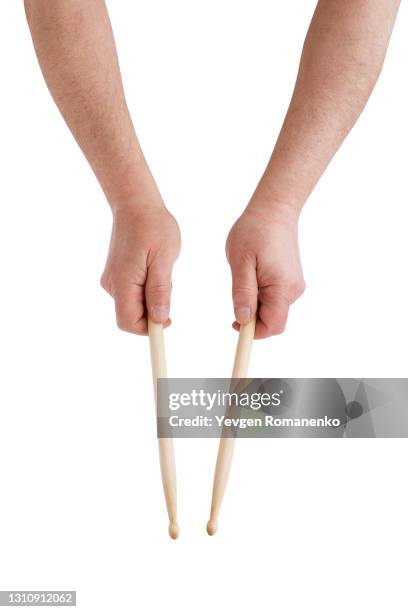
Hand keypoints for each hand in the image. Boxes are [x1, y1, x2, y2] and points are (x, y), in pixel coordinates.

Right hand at [101, 202, 180, 334]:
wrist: (136, 204)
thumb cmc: (153, 227)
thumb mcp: (163, 259)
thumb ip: (159, 291)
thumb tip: (159, 319)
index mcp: (123, 282)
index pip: (128, 322)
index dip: (148, 329)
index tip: (168, 323)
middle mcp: (112, 285)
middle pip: (131, 316)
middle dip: (152, 312)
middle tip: (167, 286)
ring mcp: (112, 280)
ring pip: (133, 305)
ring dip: (150, 300)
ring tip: (161, 272)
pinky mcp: (116, 275)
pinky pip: (131, 294)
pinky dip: (145, 291)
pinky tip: (153, 269)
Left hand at [226, 203, 304, 338]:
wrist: (274, 209)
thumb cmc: (255, 231)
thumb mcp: (241, 262)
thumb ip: (243, 293)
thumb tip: (242, 320)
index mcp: (282, 287)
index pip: (273, 326)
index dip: (254, 332)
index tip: (234, 325)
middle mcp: (293, 290)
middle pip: (272, 319)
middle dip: (252, 314)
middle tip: (237, 289)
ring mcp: (293, 285)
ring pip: (271, 308)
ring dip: (254, 302)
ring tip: (246, 273)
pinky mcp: (290, 280)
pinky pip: (273, 297)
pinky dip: (260, 293)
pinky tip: (254, 272)